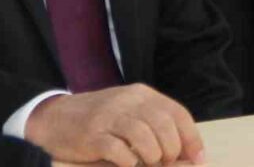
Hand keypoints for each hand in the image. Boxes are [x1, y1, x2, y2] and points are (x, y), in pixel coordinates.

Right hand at [27, 85, 205, 165]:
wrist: (55, 116)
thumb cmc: (100, 119)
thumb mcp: (129, 111)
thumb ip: (155, 123)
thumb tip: (186, 151)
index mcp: (142, 94)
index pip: (177, 113)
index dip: (191, 138)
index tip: (199, 159)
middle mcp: (128, 101)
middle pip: (164, 125)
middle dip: (172, 150)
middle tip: (166, 162)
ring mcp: (109, 117)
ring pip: (144, 137)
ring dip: (152, 156)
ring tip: (148, 163)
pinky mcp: (92, 136)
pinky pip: (120, 151)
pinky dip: (129, 162)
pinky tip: (127, 164)